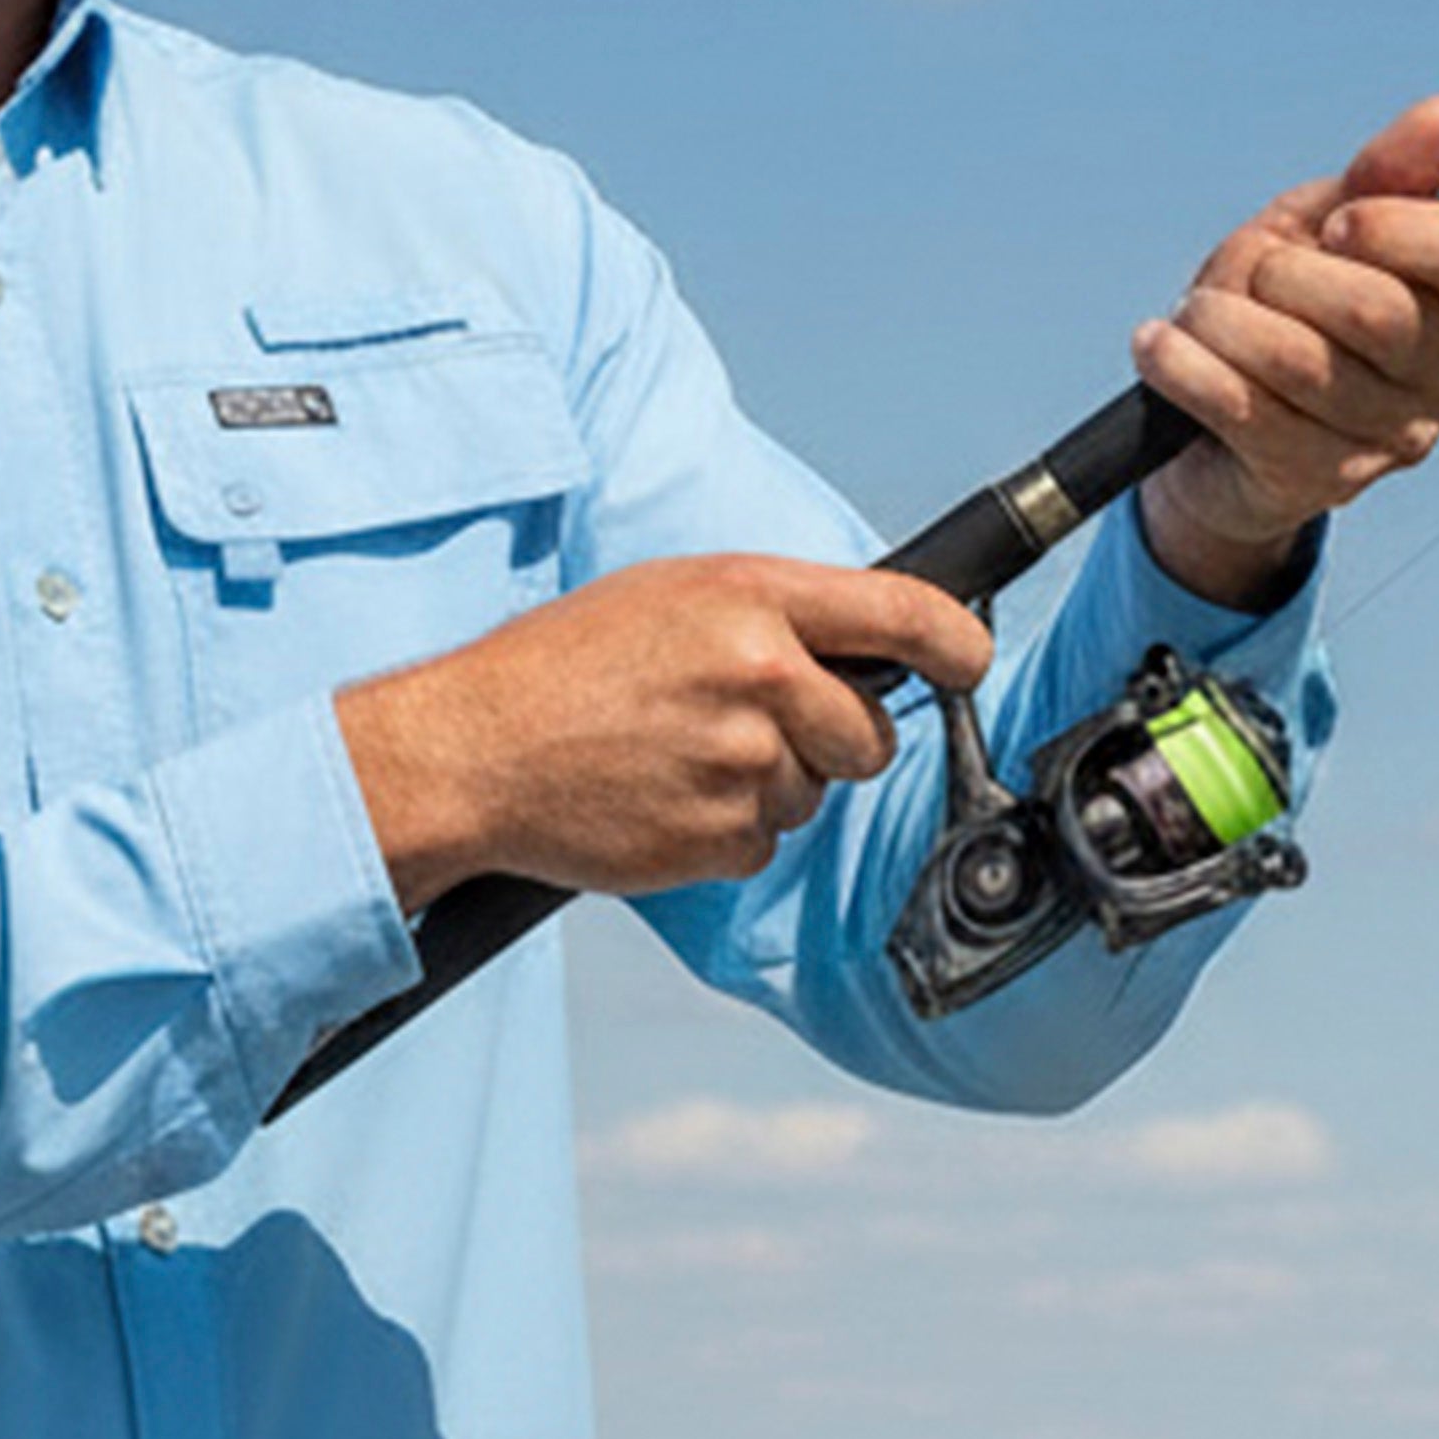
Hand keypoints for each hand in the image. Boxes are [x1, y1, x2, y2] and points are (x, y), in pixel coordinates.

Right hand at [336, 555, 993, 909]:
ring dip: (767, 784)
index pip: (908, 616)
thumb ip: (772, 611)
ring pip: (814, 793)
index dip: (957, 646)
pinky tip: (660, 799)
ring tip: (676, 754)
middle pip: (871, 732)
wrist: (471, 752)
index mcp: (751, 597)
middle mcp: (760, 675)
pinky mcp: (721, 838)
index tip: (967, 663)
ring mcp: (744, 763)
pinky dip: (725, 831)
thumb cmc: (565, 665)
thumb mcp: (671, 594)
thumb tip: (867, 643)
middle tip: (748, 723)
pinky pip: (766, 844)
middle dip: (831, 738)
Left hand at [1130, 95, 1438, 608]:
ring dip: (1221, 320)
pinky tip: (1159, 348)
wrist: (1214, 424)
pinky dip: (1184, 366)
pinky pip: (1243, 409)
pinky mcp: (1316, 482)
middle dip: (1283, 275)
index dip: (1396, 228)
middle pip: (1376, 311)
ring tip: (1195, 312)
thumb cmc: (1281, 307)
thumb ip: (1384, 174)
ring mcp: (1386, 442)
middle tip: (1248, 272)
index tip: (1335, 224)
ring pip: (1299, 362)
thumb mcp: (1322, 225)